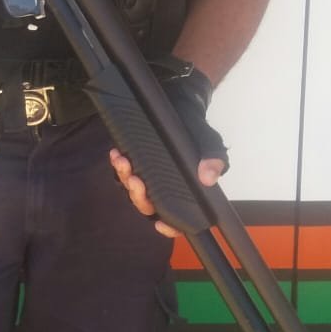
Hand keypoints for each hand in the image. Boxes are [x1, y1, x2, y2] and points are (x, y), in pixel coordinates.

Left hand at [109, 63, 228, 237]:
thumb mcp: (210, 143)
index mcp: (183, 191)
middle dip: (139, 196)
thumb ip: (213, 159)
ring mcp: (147, 175)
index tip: (160, 225)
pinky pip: (124, 170)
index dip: (169, 227)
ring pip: (132, 188)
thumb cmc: (196, 130)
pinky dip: (119, 164)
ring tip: (123, 161)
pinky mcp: (135, 161)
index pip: (176, 219)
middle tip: (136, 180)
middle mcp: (163, 187)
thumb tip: (208, 177)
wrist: (180, 104)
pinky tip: (117, 153)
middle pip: (148, 205)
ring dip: (125, 177)